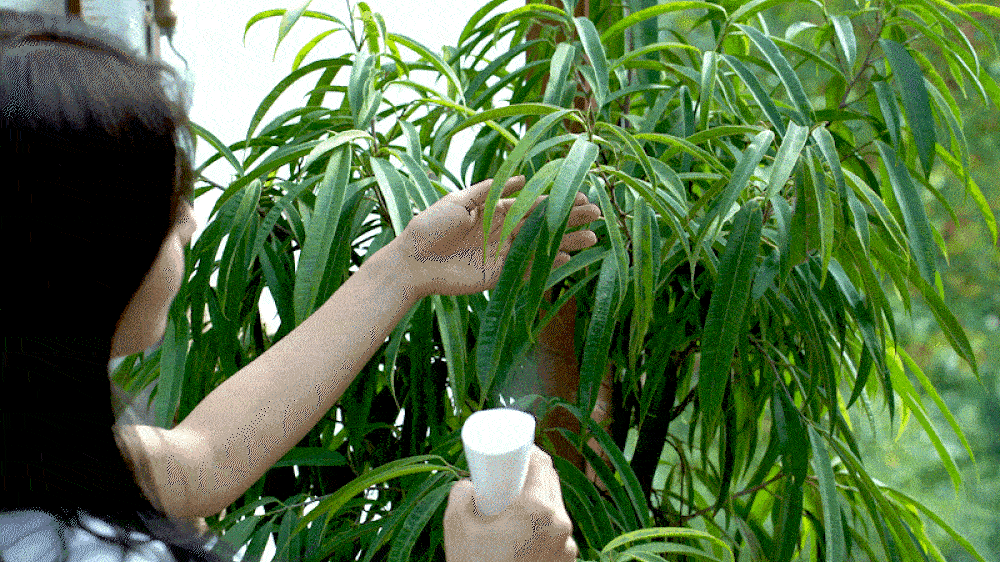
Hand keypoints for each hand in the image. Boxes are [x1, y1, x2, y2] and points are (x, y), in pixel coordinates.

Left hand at [389, 175, 602, 297]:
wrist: (411, 262)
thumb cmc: (429, 227)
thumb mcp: (457, 201)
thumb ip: (488, 191)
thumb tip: (519, 179)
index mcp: (494, 211)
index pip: (532, 203)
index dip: (555, 199)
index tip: (580, 195)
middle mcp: (502, 231)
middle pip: (542, 223)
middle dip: (569, 219)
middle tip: (597, 215)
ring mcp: (502, 254)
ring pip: (540, 245)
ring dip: (566, 242)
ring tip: (593, 239)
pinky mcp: (497, 275)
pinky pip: (527, 269)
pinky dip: (546, 265)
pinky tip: (567, 259)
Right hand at [444, 445, 578, 561]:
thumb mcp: (456, 524)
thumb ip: (462, 493)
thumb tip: (470, 484)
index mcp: (538, 509)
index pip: (542, 463)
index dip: (528, 451)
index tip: (514, 452)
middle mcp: (561, 525)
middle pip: (551, 484)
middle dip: (532, 476)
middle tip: (509, 477)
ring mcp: (567, 548)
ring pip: (555, 511)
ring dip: (538, 503)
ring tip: (515, 508)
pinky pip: (556, 536)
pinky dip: (542, 529)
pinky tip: (524, 535)